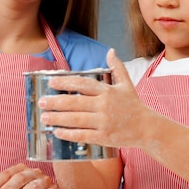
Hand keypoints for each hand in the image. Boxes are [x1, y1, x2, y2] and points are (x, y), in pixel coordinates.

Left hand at [38, 49, 153, 147]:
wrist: (147, 128)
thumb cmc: (134, 105)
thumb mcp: (127, 85)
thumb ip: (117, 67)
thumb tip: (111, 51)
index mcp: (107, 91)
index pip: (83, 84)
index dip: (66, 82)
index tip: (51, 82)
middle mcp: (104, 106)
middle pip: (75, 102)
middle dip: (56, 102)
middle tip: (41, 102)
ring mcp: (104, 122)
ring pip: (76, 120)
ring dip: (58, 118)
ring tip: (44, 117)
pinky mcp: (104, 137)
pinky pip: (83, 135)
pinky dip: (69, 134)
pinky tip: (57, 132)